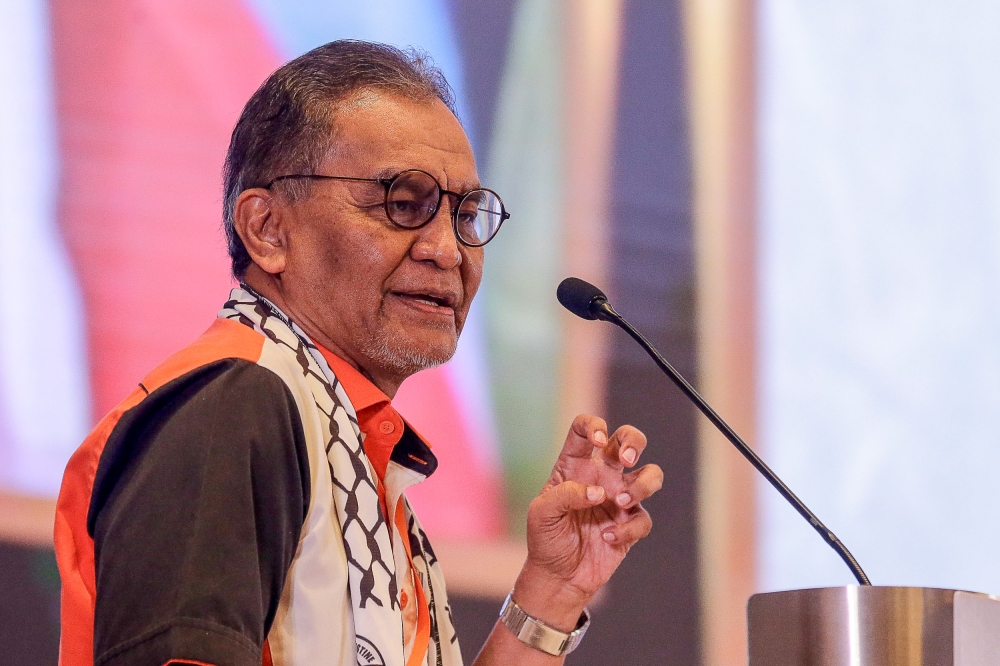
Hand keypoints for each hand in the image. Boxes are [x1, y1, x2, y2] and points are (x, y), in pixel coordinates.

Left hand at [512, 415, 663, 629]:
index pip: (585, 428)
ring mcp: (619, 498)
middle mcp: (601, 476)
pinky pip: (643, 518)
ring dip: (644, 484)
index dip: (594, 426)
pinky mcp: (630, 524)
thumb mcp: (541, 513)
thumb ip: (565, 495)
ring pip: (651, 474)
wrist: (558, 576)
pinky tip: (606, 538)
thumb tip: (599, 492)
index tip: (597, 442)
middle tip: (626, 460)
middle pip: (628, 439)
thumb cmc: (546, 539)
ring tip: (622, 502)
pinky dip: (627, 529)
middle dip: (633, 442)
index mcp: (575, 464)